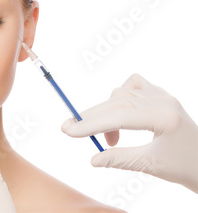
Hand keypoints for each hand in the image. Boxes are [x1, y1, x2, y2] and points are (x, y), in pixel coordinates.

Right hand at [61, 73, 197, 192]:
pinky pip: (133, 85)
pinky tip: (119, 114)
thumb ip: (119, 159)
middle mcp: (163, 100)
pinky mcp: (160, 94)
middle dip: (91, 117)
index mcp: (164, 117)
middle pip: (116, 102)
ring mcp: (162, 94)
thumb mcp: (150, 166)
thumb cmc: (183, 166)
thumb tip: (92, 159)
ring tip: (109, 140)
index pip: (118, 116)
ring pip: (120, 94)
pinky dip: (119, 98)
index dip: (90, 123)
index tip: (68, 130)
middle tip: (69, 130)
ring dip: (106, 114)